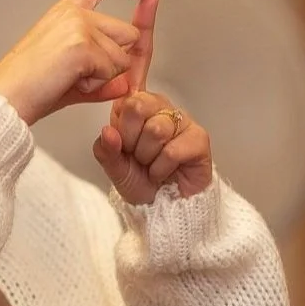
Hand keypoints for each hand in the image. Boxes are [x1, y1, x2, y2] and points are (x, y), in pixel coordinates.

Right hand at [0, 0, 158, 125]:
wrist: (5, 98)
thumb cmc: (25, 87)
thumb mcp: (68, 76)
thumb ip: (100, 76)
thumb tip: (124, 84)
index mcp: (65, 11)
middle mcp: (73, 13)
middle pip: (127, 32)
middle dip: (116, 61)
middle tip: (81, 77)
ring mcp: (79, 26)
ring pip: (122, 56)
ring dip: (104, 76)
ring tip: (71, 80)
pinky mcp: (82, 45)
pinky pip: (111, 71)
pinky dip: (95, 86)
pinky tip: (70, 83)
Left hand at [93, 90, 213, 202]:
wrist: (160, 206)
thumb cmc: (139, 180)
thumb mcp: (113, 166)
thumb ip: (105, 148)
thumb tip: (108, 131)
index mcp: (137, 107)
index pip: (123, 99)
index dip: (119, 126)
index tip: (122, 144)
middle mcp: (160, 107)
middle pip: (138, 106)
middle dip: (130, 140)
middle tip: (137, 156)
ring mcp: (182, 120)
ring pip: (156, 129)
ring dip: (147, 156)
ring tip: (151, 164)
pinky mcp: (199, 138)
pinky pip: (172, 151)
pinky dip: (161, 168)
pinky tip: (163, 172)